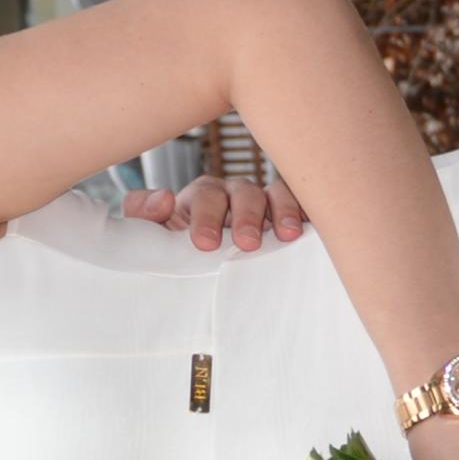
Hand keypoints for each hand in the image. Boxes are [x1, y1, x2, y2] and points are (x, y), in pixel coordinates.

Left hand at [125, 171, 310, 251]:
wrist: (200, 266)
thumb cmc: (179, 247)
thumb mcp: (153, 233)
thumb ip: (145, 214)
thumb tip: (164, 198)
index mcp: (204, 196)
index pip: (206, 197)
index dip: (206, 217)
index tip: (204, 243)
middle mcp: (237, 195)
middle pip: (244, 193)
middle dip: (246, 216)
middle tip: (246, 243)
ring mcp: (267, 205)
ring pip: (277, 194)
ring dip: (283, 211)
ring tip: (287, 235)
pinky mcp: (290, 217)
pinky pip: (303, 207)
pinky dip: (308, 212)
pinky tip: (313, 226)